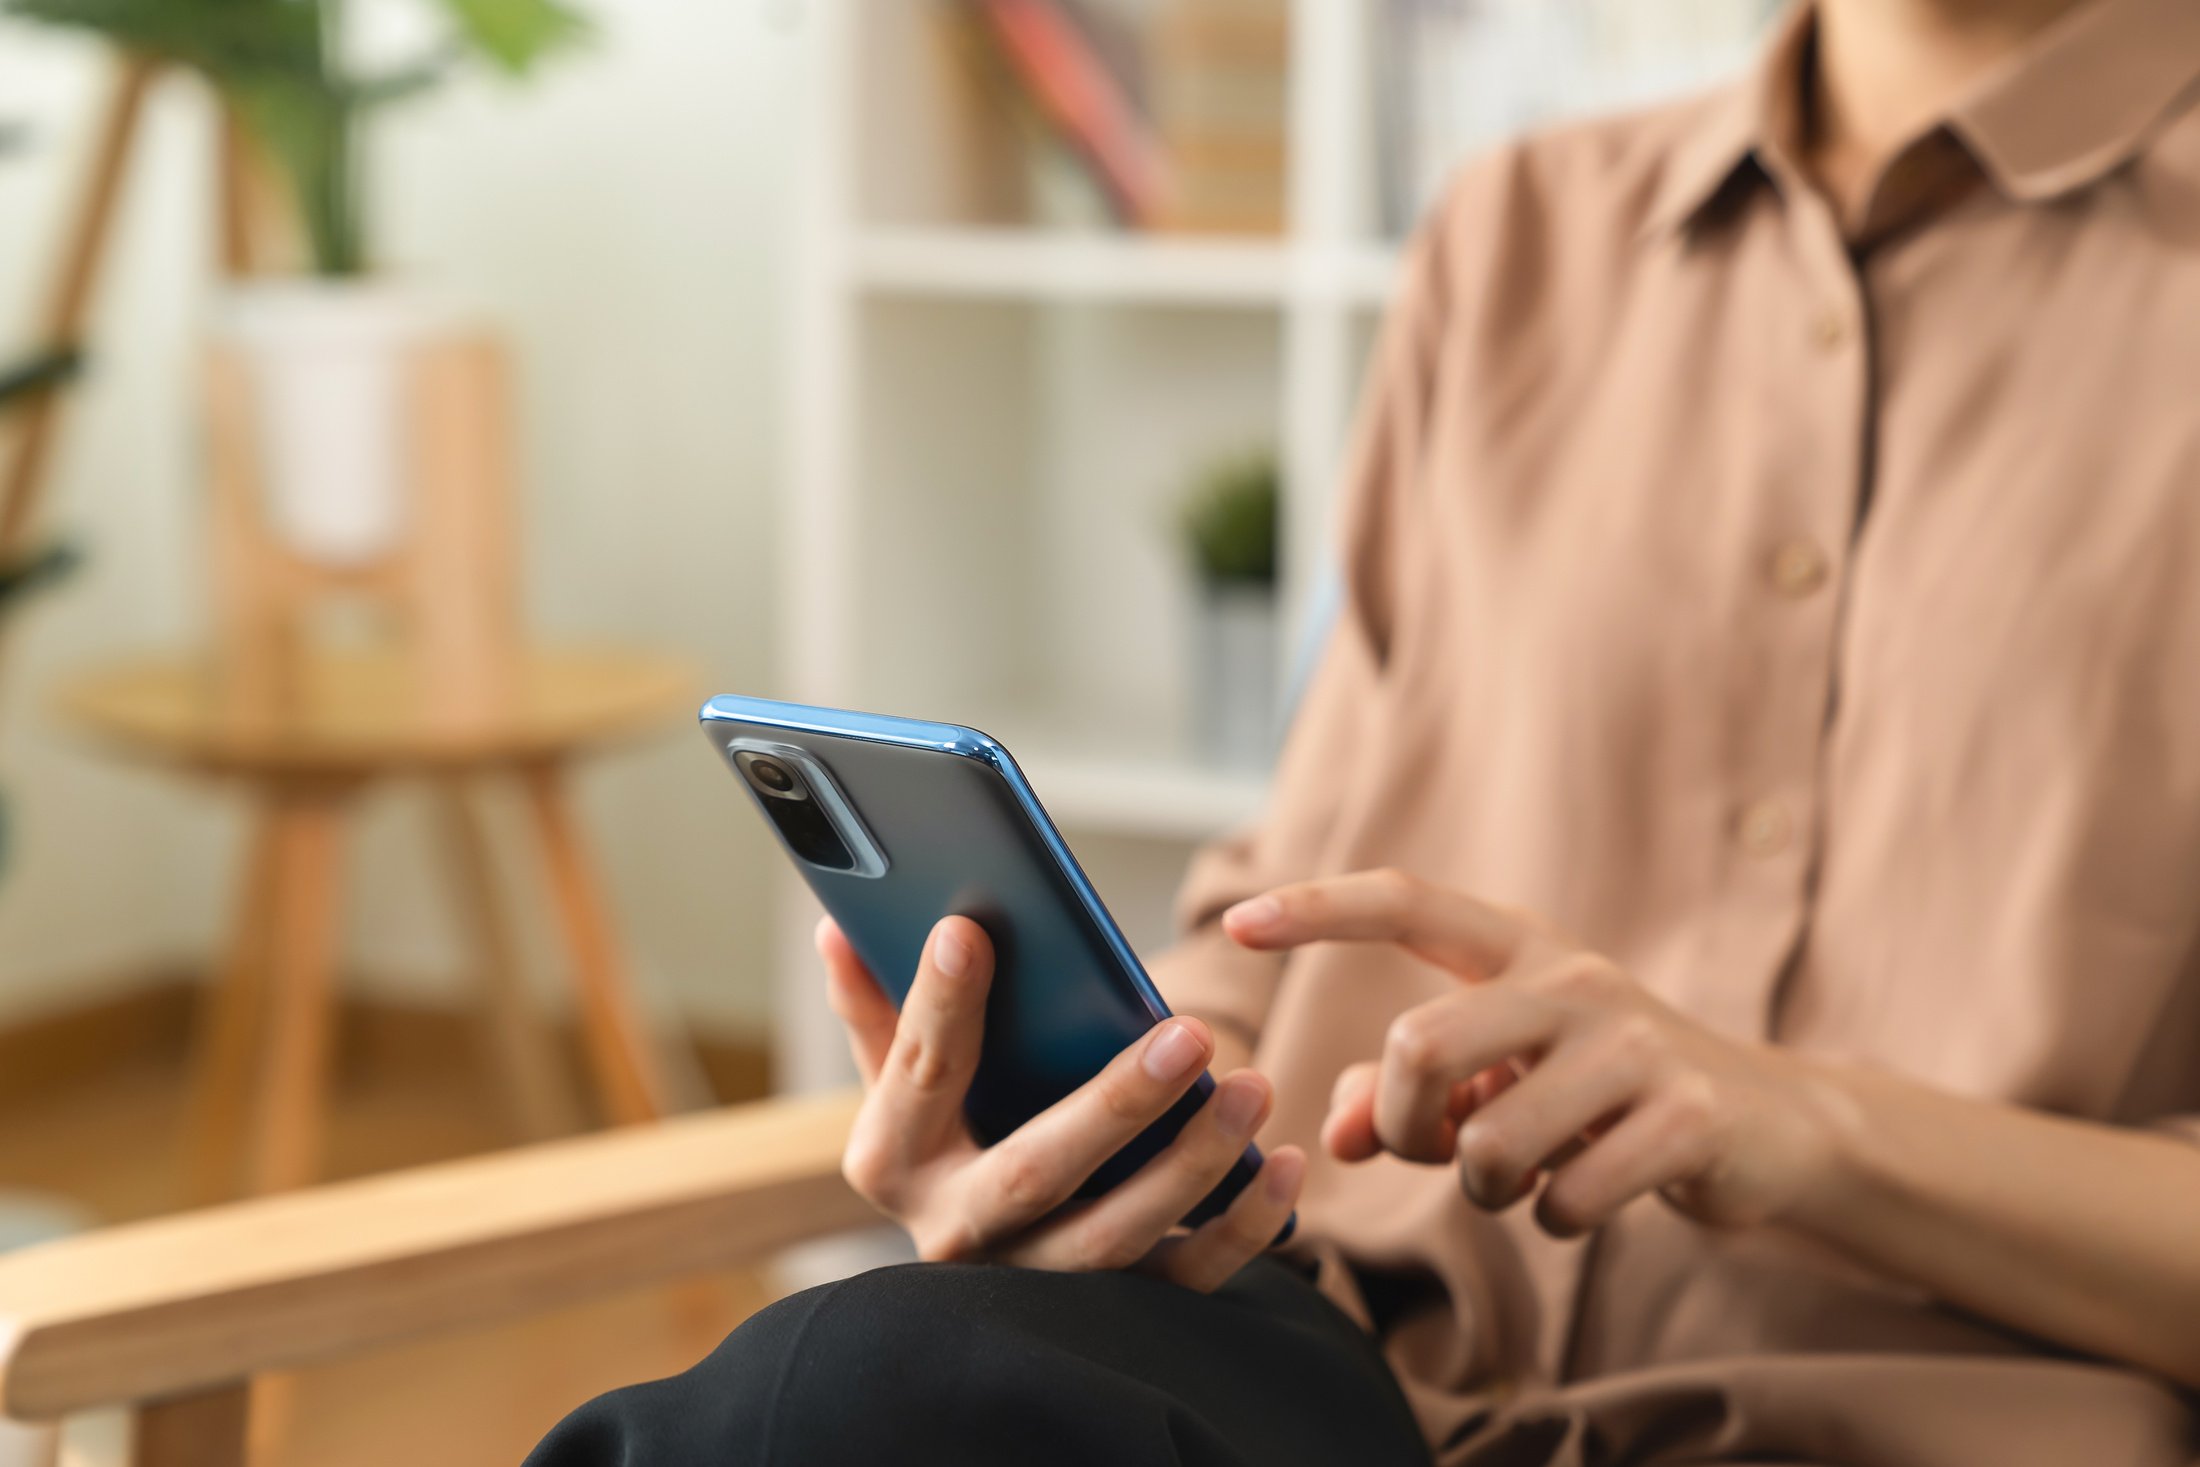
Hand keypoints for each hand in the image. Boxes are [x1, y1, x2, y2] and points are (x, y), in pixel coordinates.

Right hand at [818, 914, 1305, 1290]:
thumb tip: (838, 920)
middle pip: (1037, 1168)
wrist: (970, 1288)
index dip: (939, 1002)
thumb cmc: (945, 1142)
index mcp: (893, 1161)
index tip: (970, 929)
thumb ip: (877, 1009)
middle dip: (1118, 1103)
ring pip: (1117, 1236)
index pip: (919, 1074)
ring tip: (1254, 1089)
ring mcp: (1034, 1282)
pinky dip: (1241, 1229)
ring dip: (1194, 1164)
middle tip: (1192, 1033)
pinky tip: (1285, 1166)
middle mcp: (956, 1233)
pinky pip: (1183, 1282)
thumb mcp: (895, 1083)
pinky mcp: (1109, 1318)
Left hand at [1221, 871, 1845, 1236]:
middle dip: (1406, 1122)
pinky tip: (1588, 1196)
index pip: (1406, 901)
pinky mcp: (1686, 1118)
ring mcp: (1635, 1044)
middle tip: (1438, 1149)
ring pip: (1488, 1142)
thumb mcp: (1506, 1076)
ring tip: (1529, 1177)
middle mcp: (1573, 979)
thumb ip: (1408, 1094)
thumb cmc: (1604, 1093)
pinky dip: (1557, 1221)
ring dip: (1487, 1190)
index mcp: (1521, 949)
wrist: (1769, 1127)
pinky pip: (1564, 1201)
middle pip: (1422, 1045)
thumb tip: (1333, 1135)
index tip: (1237, 921)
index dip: (1318, 909)